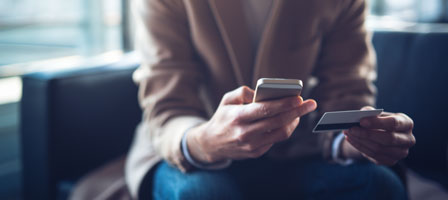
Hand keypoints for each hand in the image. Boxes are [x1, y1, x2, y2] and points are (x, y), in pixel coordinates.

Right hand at [187, 86, 316, 163]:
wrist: (211, 143)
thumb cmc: (223, 117)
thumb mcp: (227, 100)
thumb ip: (243, 92)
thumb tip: (263, 92)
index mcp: (238, 117)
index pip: (266, 109)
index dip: (284, 103)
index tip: (299, 97)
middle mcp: (245, 133)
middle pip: (278, 121)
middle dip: (297, 111)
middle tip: (310, 103)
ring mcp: (251, 145)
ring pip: (281, 133)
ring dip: (294, 121)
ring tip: (300, 111)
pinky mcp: (255, 153)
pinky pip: (275, 140)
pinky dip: (285, 129)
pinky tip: (289, 121)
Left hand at [343, 106, 415, 165]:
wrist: (382, 134)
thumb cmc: (380, 121)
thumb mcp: (377, 114)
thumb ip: (370, 112)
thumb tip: (362, 113)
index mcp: (407, 123)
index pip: (394, 123)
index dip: (377, 123)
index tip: (361, 121)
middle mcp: (408, 139)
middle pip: (388, 139)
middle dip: (366, 134)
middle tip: (350, 129)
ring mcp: (401, 153)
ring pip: (379, 149)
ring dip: (360, 141)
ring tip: (347, 133)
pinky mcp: (391, 161)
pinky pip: (373, 156)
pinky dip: (360, 147)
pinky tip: (350, 140)